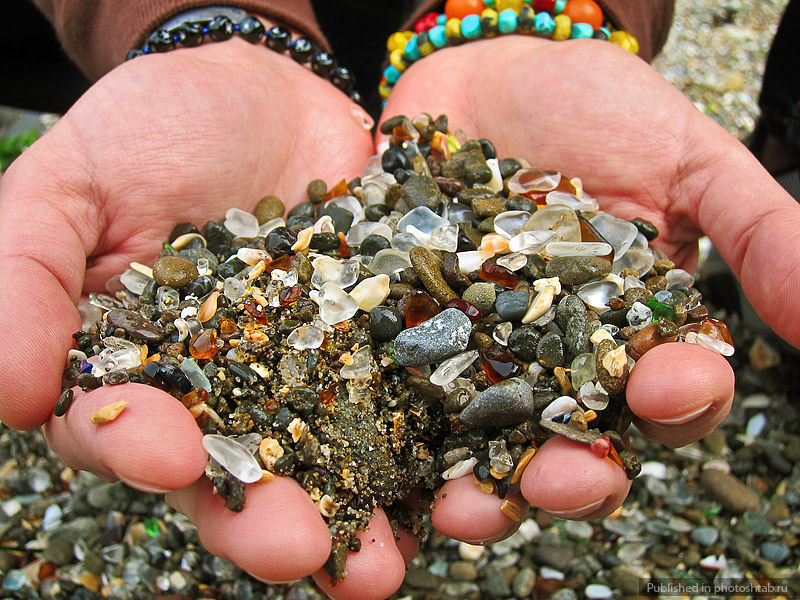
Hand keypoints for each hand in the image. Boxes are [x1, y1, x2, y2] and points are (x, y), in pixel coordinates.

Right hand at [0, 37, 414, 596]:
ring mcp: (311, 379)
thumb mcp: (72, 183)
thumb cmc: (152, 128)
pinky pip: (404, 408)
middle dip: (261, 518)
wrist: (263, 89)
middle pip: (237, 475)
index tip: (169, 456)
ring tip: (381, 571)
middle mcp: (228, 395)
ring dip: (354, 519)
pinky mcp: (379, 352)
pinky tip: (450, 492)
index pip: (128, 430)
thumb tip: (6, 395)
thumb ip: (24, 276)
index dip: (142, 450)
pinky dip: (425, 452)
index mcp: (143, 372)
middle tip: (296, 550)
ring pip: (327, 464)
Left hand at [380, 34, 795, 539]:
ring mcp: (472, 355)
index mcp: (628, 335)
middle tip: (561, 481)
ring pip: (479, 444)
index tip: (669, 387)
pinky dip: (392, 428)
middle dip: (570, 475)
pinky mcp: (402, 336)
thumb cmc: (594, 108)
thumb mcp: (686, 159)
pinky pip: (397, 392)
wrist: (485, 70)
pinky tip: (384, 452)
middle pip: (568, 445)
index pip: (665, 395)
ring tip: (463, 509)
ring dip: (478, 487)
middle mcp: (551, 363)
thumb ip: (757, 232)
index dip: (674, 403)